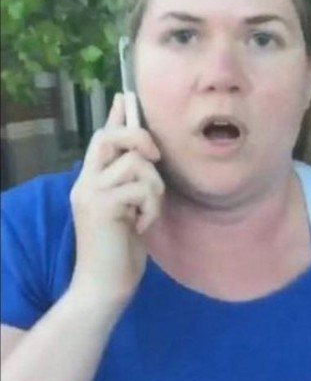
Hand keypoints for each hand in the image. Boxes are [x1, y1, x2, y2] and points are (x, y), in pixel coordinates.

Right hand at [69, 93, 164, 305]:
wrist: (105, 285)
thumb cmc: (121, 250)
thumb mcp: (129, 209)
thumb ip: (131, 184)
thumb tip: (147, 160)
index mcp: (90, 181)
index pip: (102, 138)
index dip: (116, 116)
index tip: (126, 96)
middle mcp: (85, 182)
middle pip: (111, 136)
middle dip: (140, 137)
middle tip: (155, 156)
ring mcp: (91, 193)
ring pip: (137, 164)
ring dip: (154, 188)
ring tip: (147, 212)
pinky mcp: (103, 206)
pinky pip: (142, 189)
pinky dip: (152, 207)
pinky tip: (142, 225)